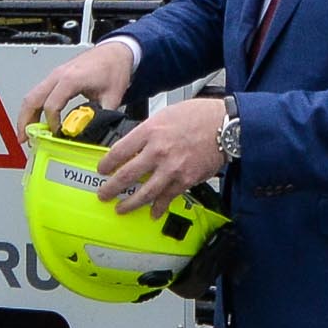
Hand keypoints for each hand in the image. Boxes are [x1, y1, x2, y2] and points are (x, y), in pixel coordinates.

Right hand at [20, 39, 136, 131]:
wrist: (116, 51)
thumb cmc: (113, 68)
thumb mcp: (112, 97)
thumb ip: (101, 117)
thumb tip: (92, 134)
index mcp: (71, 79)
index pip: (51, 105)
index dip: (52, 124)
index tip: (58, 135)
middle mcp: (58, 75)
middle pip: (32, 99)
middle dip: (25, 121)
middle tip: (24, 139)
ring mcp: (55, 75)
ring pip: (32, 95)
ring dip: (26, 114)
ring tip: (27, 133)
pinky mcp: (56, 76)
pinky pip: (38, 92)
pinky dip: (34, 107)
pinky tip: (37, 120)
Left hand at [96, 97, 226, 216]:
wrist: (225, 125)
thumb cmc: (198, 116)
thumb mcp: (165, 114)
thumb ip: (147, 131)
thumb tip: (133, 146)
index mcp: (150, 131)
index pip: (118, 151)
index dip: (106, 164)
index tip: (102, 170)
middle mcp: (158, 151)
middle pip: (127, 175)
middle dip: (111, 188)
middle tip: (104, 194)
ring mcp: (172, 168)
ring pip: (145, 192)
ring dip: (130, 203)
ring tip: (121, 208)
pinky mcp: (186, 180)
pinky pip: (168, 197)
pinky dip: (159, 207)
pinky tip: (153, 212)